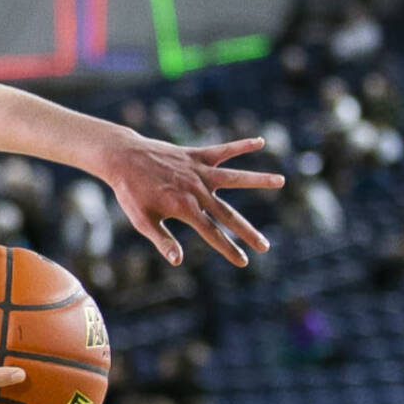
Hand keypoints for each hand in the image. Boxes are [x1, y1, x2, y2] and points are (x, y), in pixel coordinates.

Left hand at [101, 134, 281, 266]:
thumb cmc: (130, 193)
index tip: (244, 261)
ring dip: (258, 179)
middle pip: (227, 213)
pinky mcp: (196, 155)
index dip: (228, 249)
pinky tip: (260, 141)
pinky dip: (240, 146)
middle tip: (266, 247)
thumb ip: (162, 240)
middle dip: (247, 232)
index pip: (212, 233)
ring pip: (234, 176)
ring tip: (281, 181)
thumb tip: (178, 261)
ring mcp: (198, 171)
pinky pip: (222, 150)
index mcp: (185, 208)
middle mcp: (197, 190)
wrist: (122, 159)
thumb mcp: (142, 220)